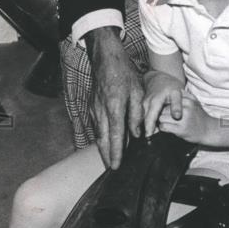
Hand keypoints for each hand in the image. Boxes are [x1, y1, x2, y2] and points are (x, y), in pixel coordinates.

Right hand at [85, 27, 143, 169]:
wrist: (105, 57)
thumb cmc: (124, 72)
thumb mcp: (137, 91)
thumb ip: (137, 114)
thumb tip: (137, 134)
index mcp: (114, 107)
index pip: (115, 135)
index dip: (116, 152)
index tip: (116, 166)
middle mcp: (101, 111)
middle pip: (103, 139)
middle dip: (107, 156)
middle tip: (112, 170)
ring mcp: (94, 109)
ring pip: (98, 134)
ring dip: (103, 149)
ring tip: (109, 161)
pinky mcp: (92, 106)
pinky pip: (96, 126)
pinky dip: (100, 137)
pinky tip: (106, 143)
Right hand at [143, 73, 184, 137]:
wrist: (159, 77)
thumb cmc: (170, 85)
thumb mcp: (177, 93)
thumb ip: (177, 105)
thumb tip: (177, 117)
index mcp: (154, 102)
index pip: (149, 120)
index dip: (149, 130)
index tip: (150, 139)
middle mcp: (145, 104)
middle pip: (144, 122)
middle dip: (146, 132)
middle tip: (151, 142)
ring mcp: (143, 105)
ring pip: (142, 120)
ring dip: (145, 129)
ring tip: (151, 139)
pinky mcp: (142, 106)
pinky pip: (143, 117)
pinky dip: (146, 124)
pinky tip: (151, 130)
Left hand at [158, 93, 211, 142]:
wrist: (208, 131)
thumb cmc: (199, 116)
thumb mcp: (195, 102)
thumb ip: (185, 95)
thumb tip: (174, 90)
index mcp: (188, 101)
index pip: (168, 99)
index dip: (165, 104)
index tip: (165, 107)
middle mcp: (186, 109)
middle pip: (163, 108)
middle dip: (162, 112)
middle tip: (165, 116)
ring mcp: (183, 120)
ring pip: (162, 118)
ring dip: (162, 120)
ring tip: (166, 122)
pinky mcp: (180, 130)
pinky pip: (164, 127)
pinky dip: (163, 127)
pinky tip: (167, 127)